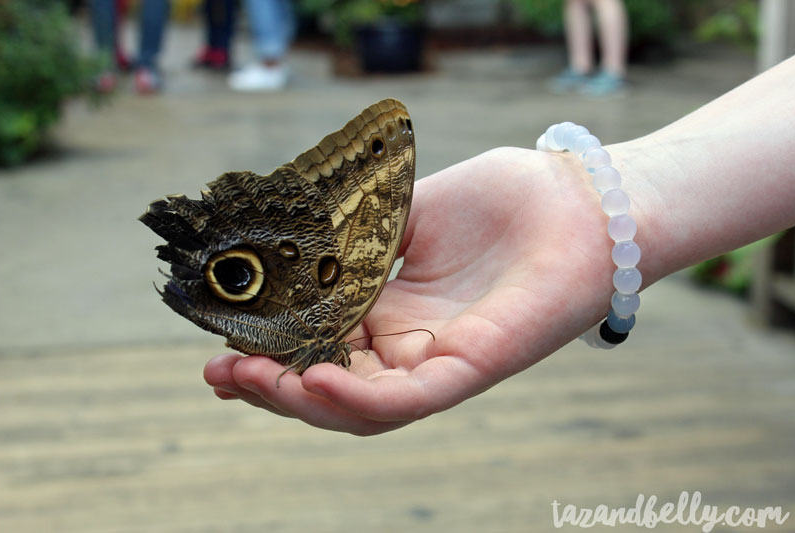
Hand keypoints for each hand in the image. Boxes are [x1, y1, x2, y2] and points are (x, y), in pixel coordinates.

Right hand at [204, 147, 626, 434]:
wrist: (576, 200)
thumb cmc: (502, 201)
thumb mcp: (407, 212)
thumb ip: (353, 234)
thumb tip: (288, 246)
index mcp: (389, 312)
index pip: (317, 345)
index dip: (268, 350)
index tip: (219, 343)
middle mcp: (407, 346)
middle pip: (329, 386)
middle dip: (270, 386)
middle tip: (219, 372)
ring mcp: (437, 362)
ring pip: (360, 406)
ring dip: (299, 400)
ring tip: (249, 378)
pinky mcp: (469, 367)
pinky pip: (408, 399)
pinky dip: (357, 398)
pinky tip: (313, 380)